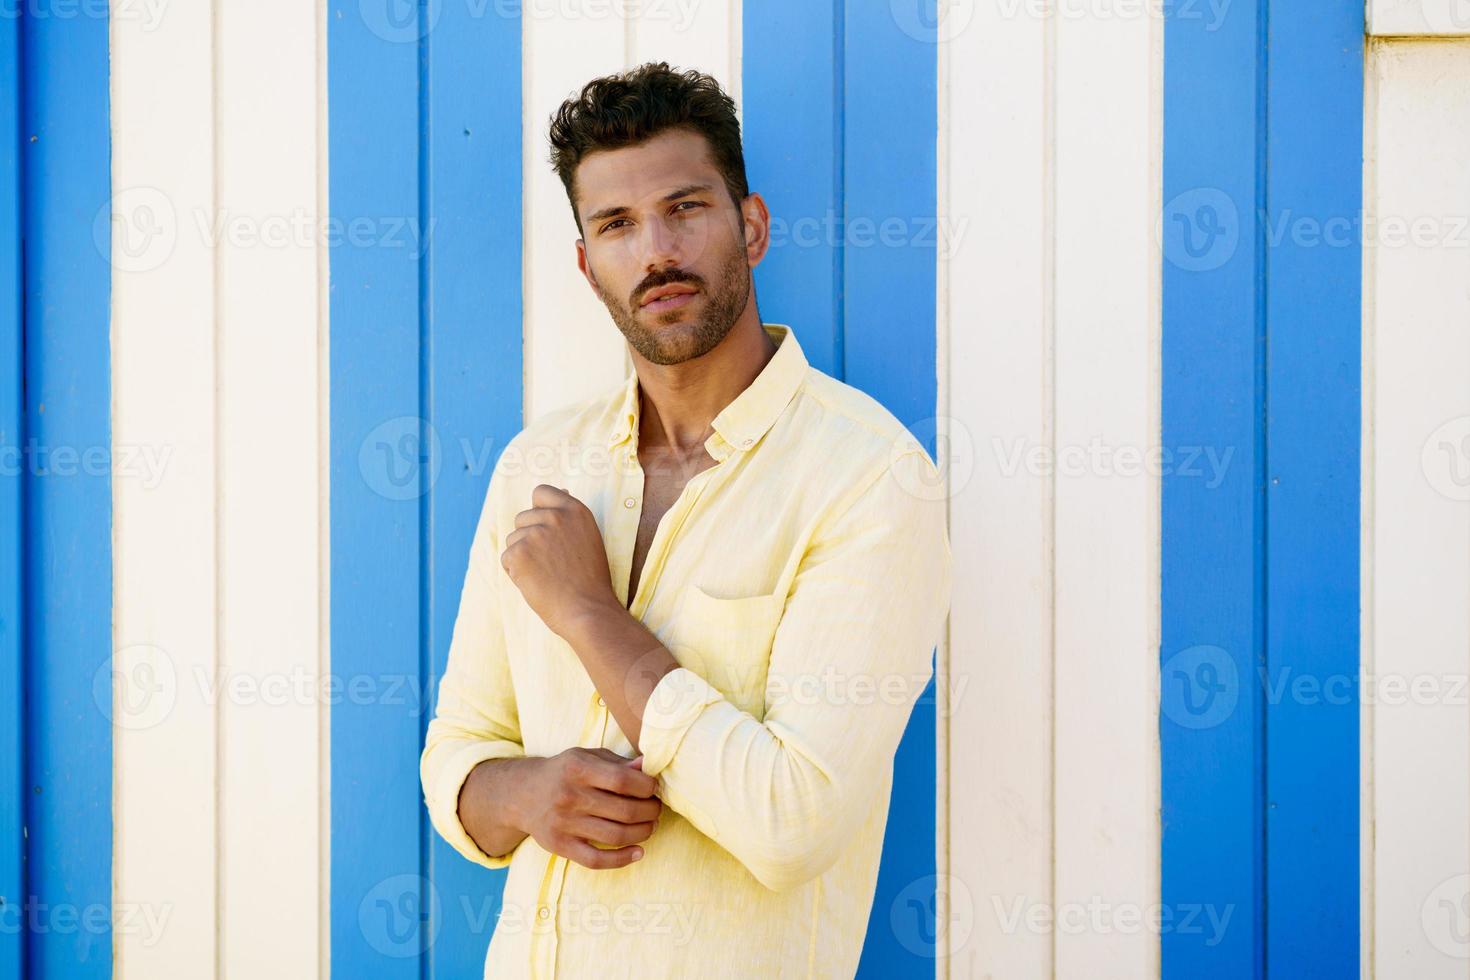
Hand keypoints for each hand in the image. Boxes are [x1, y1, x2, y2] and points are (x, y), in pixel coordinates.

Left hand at [501, 484, 620, 638]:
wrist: (587, 610)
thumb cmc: (589, 580)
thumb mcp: (589, 538)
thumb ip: (570, 517)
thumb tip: (561, 491)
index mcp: (575, 510)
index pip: (541, 493)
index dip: (539, 510)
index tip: (545, 530)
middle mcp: (556, 516)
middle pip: (522, 518)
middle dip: (529, 539)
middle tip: (551, 563)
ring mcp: (536, 533)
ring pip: (513, 539)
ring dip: (522, 556)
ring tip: (545, 574)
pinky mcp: (519, 553)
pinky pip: (506, 558)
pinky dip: (516, 573)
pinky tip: (536, 583)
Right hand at [514, 748, 661, 869]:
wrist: (522, 794)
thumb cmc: (564, 772)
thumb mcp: (586, 757)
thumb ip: (617, 763)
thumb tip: (648, 766)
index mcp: (578, 768)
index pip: (622, 780)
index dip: (646, 786)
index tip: (654, 788)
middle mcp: (569, 796)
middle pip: (624, 810)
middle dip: (650, 811)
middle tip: (656, 808)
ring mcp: (564, 823)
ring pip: (616, 835)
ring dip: (643, 832)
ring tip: (651, 826)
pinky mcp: (560, 846)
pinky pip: (596, 860)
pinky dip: (622, 859)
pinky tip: (638, 852)